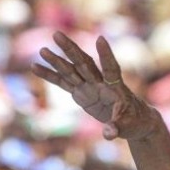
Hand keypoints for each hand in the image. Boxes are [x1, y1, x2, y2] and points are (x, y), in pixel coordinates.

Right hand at [32, 31, 156, 140]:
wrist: (134, 120)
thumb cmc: (135, 121)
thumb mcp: (128, 127)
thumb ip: (117, 127)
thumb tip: (109, 134)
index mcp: (116, 87)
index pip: (111, 69)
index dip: (106, 55)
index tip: (100, 39)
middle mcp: (101, 83)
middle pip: (85, 63)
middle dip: (71, 50)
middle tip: (57, 34)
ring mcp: (90, 86)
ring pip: (72, 70)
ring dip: (58, 60)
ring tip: (43, 50)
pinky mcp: (81, 93)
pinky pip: (64, 83)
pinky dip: (50, 76)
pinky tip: (35, 66)